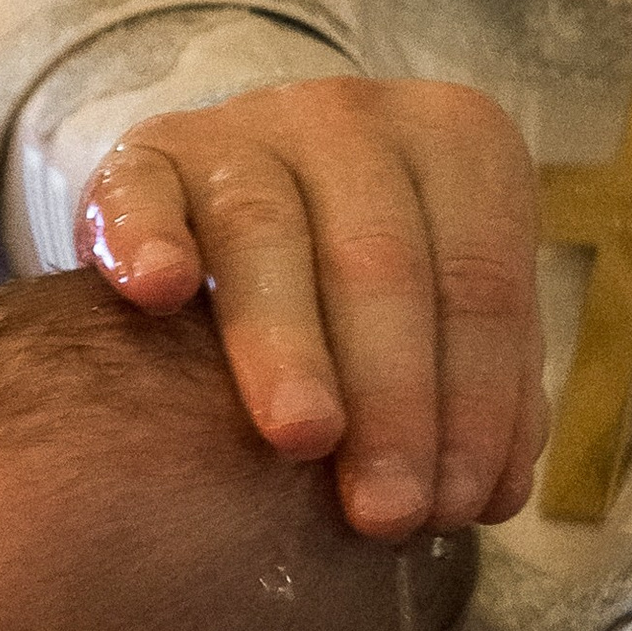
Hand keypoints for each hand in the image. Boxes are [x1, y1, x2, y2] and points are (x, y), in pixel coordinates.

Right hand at [79, 74, 543, 534]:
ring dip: (287, 344)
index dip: (475, 398)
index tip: (453, 506)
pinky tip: (159, 294)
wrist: (232, 200)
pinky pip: (142, 193)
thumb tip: (489, 492)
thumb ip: (474, 385)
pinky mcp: (145, 155)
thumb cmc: (355, 278)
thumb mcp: (436, 308)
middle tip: (385, 510)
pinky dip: (150, 239)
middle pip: (379, 260)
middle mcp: (352, 119)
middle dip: (392, 396)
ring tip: (303, 438)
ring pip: (266, 233)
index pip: (480, 278)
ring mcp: (242, 128)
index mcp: (455, 143)